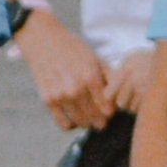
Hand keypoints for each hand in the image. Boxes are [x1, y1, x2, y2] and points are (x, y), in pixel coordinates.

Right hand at [16, 3, 113, 132]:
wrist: (43, 41)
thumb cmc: (73, 49)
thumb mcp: (95, 58)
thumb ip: (111, 77)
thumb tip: (123, 96)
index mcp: (90, 77)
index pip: (108, 109)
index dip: (112, 111)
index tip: (110, 107)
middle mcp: (75, 89)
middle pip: (96, 119)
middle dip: (102, 119)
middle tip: (101, 114)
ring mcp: (60, 96)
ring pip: (81, 123)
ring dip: (88, 122)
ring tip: (89, 115)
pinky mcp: (48, 100)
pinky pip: (64, 125)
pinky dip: (72, 124)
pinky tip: (74, 116)